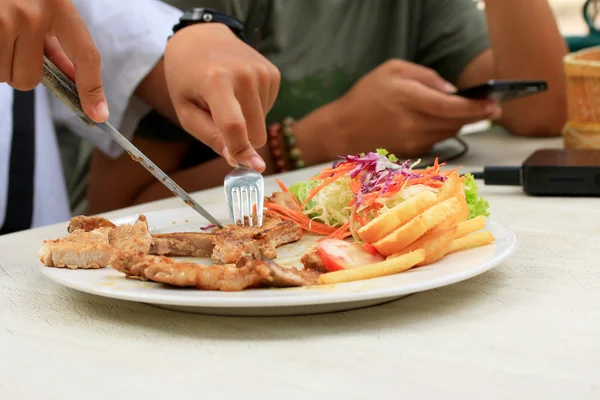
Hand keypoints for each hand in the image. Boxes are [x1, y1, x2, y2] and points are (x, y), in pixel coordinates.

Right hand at [0, 0, 108, 121]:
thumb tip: (74, 81)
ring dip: (1, 65)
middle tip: (13, 48)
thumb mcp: (46, 9)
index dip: (92, 90)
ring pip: (5, 76)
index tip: (98, 115)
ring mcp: (2, 18)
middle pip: (30, 79)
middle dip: (20, 71)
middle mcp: (31, 14)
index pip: (86, 56)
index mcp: (58, 6)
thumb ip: (59, 44)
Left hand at [164, 23, 279, 171]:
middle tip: (219, 119)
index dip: (242, 150)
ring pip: (263, 124)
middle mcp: (245, 74)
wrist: (202, 38)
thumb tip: (237, 161)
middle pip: (256, 132)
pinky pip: (269, 110)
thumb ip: (211, 137)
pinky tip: (240, 92)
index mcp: (216, 80)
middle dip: (242, 139)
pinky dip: (254, 109)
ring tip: (228, 98)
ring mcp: (263, 72)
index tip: (253, 168)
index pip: (234, 125)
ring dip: (247, 121)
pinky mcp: (274, 73)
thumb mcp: (186, 111)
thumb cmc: (187, 79)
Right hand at [300, 59, 500, 160]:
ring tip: (462, 112)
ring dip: (459, 123)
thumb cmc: (364, 97)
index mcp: (410, 99)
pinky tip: (437, 122)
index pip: (454, 107)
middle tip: (489, 107)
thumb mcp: (392, 70)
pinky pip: (437, 141)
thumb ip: (426, 76)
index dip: (478, 107)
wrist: (341, 131)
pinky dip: (442, 131)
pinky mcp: (411, 153)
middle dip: (476, 115)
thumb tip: (451, 91)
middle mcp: (414, 124)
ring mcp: (413, 142)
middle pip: (457, 123)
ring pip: (449, 133)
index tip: (494, 105)